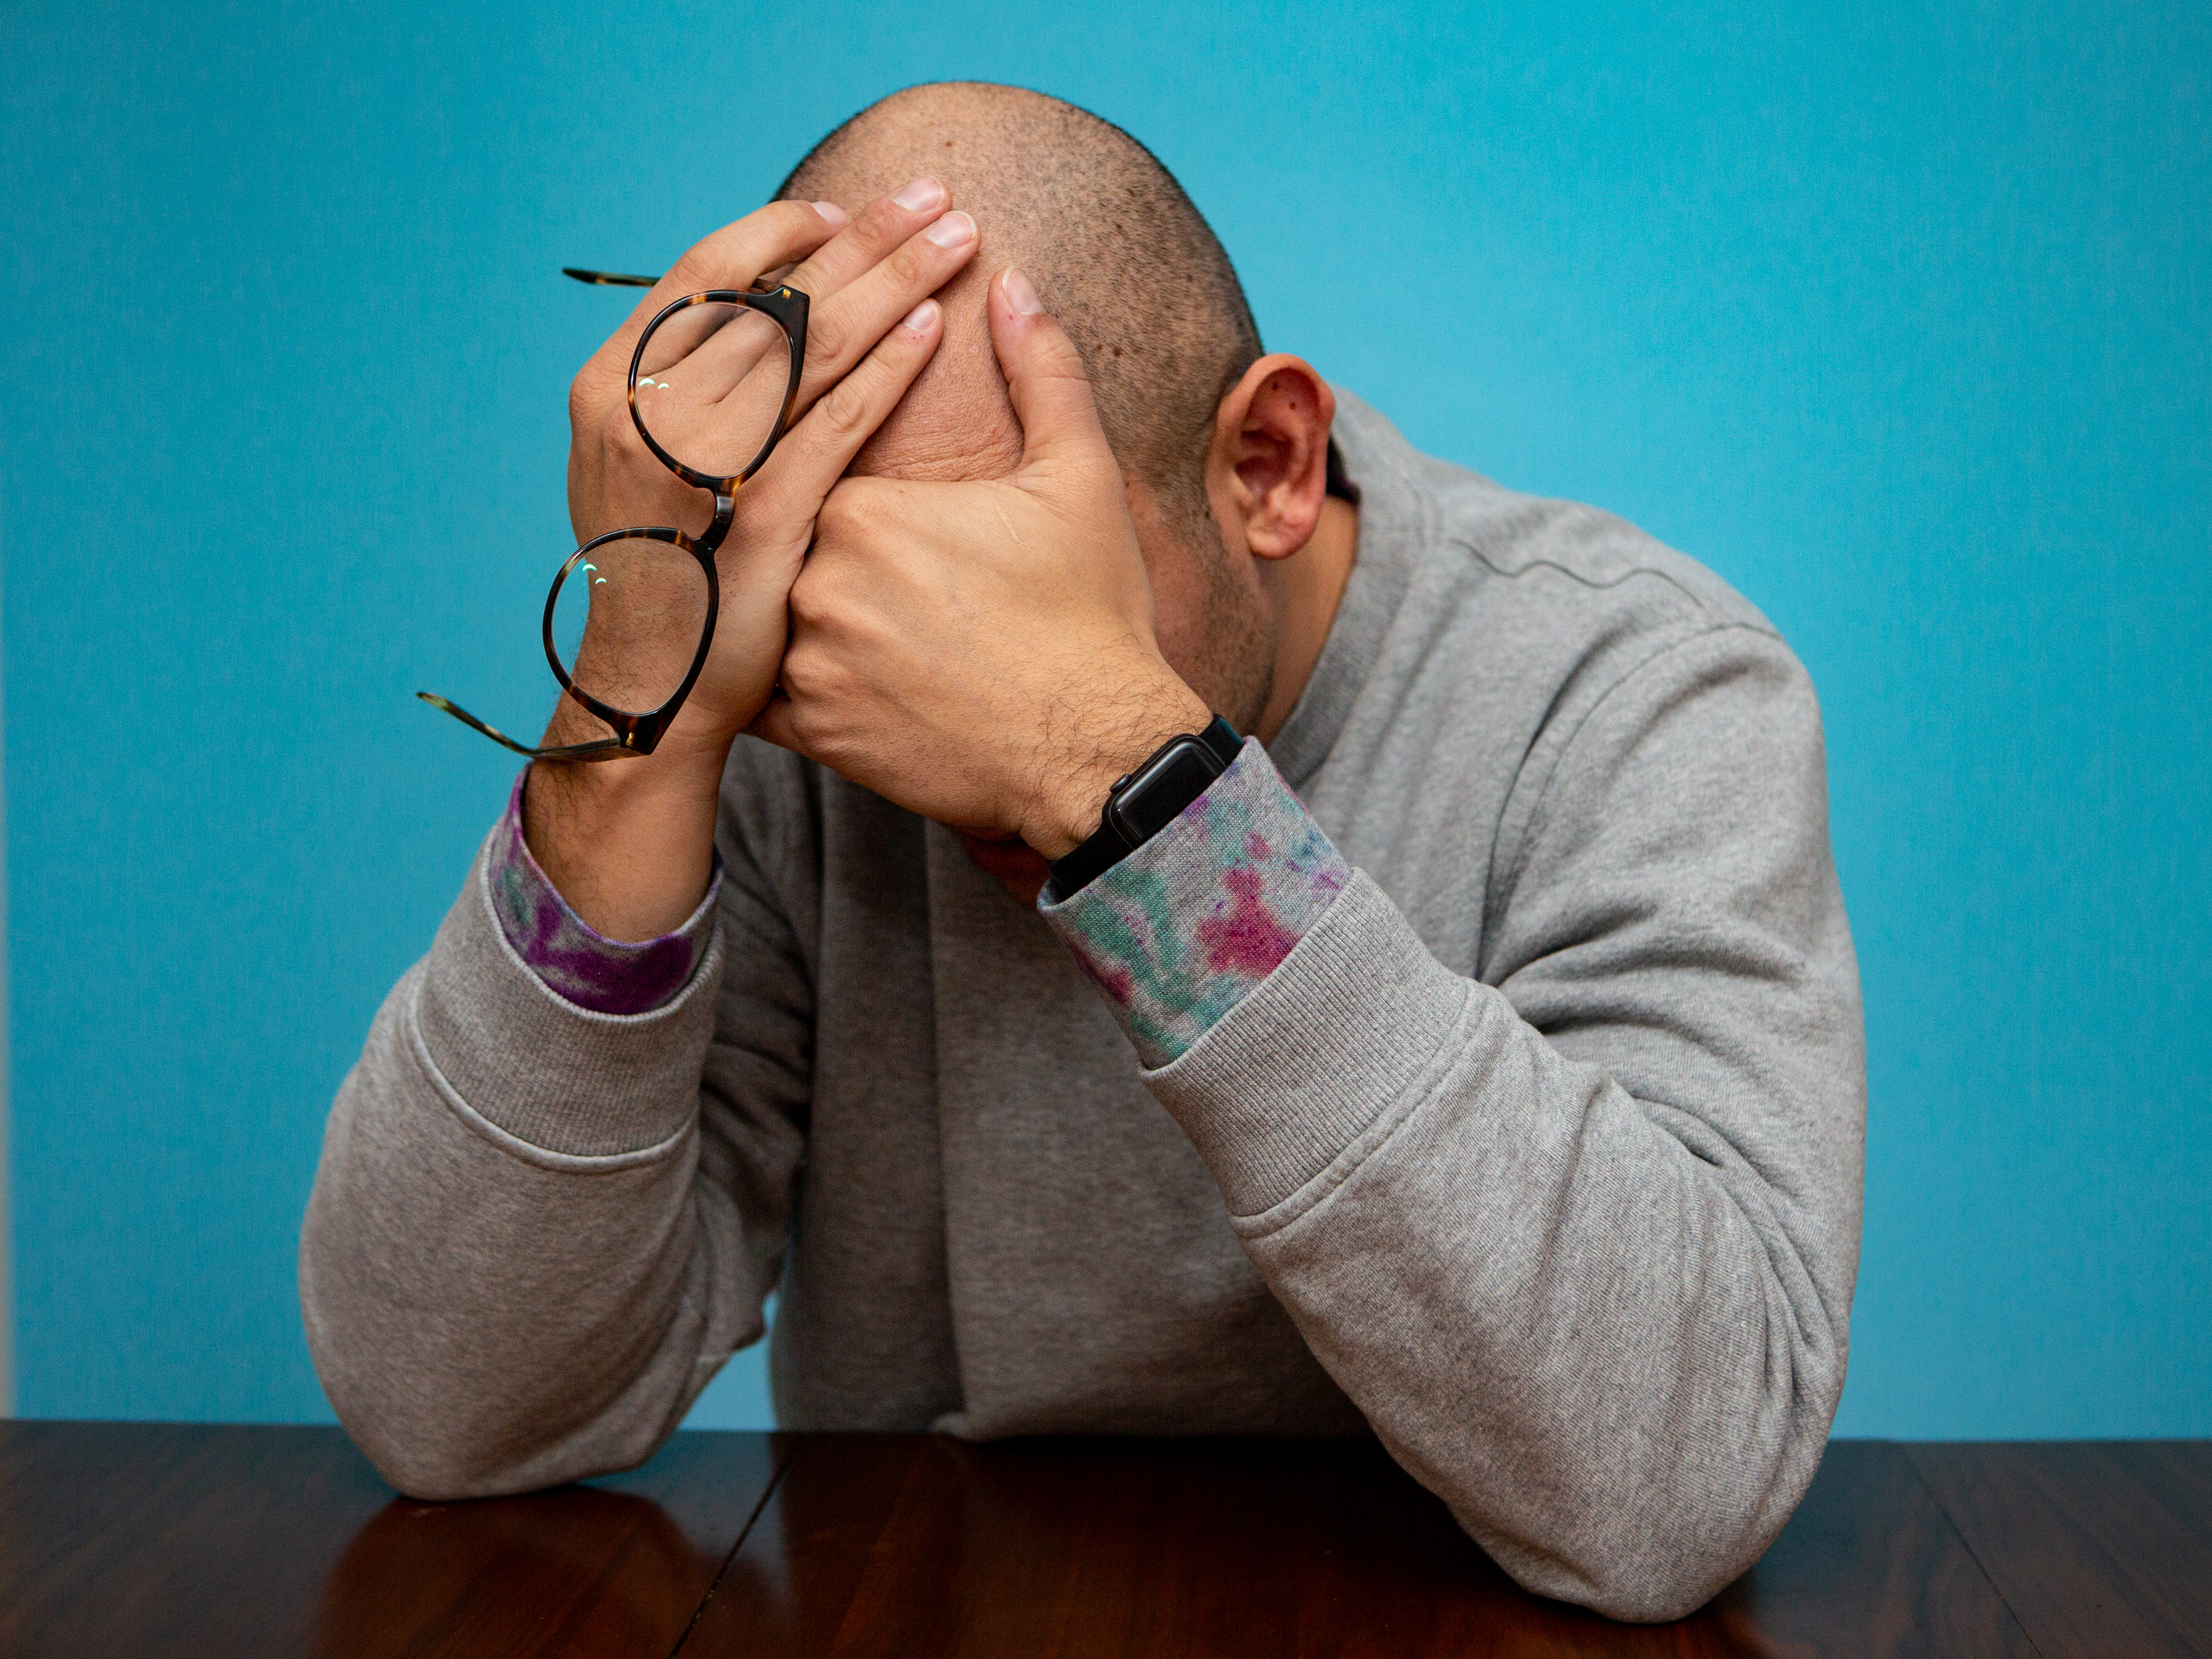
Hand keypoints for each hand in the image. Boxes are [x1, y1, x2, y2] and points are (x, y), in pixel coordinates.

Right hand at [553, 179, 979, 760]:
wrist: (651, 693)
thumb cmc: (665, 572)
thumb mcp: (648, 467)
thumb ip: (689, 390)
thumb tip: (756, 315)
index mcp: (614, 385)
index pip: (705, 273)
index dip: (779, 234)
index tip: (843, 214)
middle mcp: (648, 414)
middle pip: (770, 294)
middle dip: (858, 239)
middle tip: (931, 195)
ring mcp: (701, 469)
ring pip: (807, 346)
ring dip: (888, 282)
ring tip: (956, 240)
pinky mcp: (758, 522)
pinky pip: (832, 428)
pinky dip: (883, 373)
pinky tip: (933, 330)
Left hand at [754, 268, 1211, 859]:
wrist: (1097, 753)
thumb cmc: (1092, 615)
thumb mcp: (1078, 478)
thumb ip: (1041, 371)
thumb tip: (1013, 284)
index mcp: (863, 505)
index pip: (814, 455)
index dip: (841, 464)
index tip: (875, 493)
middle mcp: (815, 577)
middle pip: (783, 532)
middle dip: (805, 536)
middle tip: (860, 557)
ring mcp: (805, 657)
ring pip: (763, 609)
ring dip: (778, 605)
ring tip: (842, 614)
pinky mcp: (809, 729)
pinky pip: (758, 693)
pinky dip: (770, 678)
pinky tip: (810, 670)